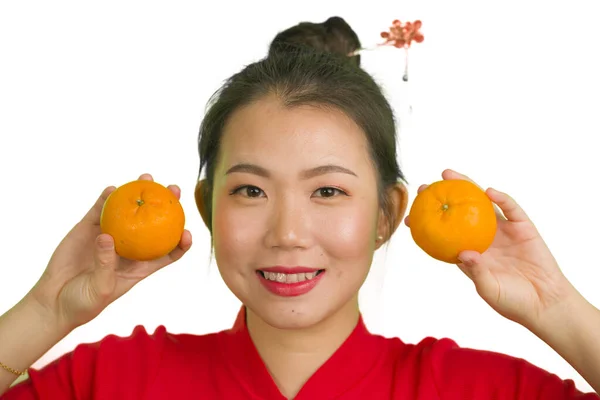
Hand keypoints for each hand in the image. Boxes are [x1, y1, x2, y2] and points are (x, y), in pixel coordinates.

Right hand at [26, 173, 192, 332]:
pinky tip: (112, 189)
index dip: (180, 242)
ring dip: (138, 193)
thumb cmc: (83, 303)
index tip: (187, 232)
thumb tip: (108, 236)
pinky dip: (107, 198)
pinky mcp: (89, 229)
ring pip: (129, 211)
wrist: (54, 300)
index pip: (168, 252)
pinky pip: (101, 210)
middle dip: (167, 205)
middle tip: (174, 189)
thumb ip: (105, 264)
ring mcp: (110, 235)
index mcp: (140, 266)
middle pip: (154, 224)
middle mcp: (130, 247)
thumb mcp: (100, 289)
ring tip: (145, 178)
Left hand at [406, 169, 577, 329]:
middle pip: (459, 212)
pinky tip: (489, 191)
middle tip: (423, 187)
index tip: (409, 218)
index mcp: (470, 253)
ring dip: (467, 187)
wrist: (545, 304)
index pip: (444, 234)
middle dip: (441, 197)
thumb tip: (463, 253)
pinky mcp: (524, 228)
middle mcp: (483, 238)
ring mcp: (504, 231)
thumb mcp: (489, 289)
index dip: (427, 224)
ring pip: (482, 203)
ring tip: (448, 174)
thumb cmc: (512, 302)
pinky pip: (511, 209)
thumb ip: (477, 272)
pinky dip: (502, 199)